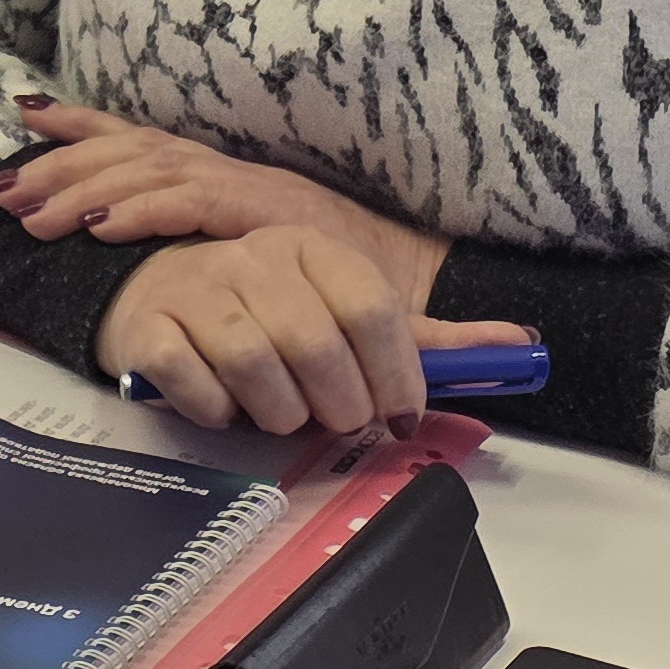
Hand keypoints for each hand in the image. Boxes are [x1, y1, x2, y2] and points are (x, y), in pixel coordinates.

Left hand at [0, 102, 448, 310]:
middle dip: (60, 164)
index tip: (26, 117)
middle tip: (0, 188)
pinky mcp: (264, 214)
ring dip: (84, 189)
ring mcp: (246, 187)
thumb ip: (208, 252)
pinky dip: (142, 212)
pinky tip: (98, 228)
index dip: (83, 126)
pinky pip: (190, 206)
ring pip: (148, 173)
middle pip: (130, 151)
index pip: (143, 139)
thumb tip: (142, 250)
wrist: (409, 286)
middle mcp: (228, 170)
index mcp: (222, 176)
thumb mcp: (256, 259)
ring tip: (30, 210)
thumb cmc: (337, 282)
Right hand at [90, 227, 533, 436]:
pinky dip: (215, 411)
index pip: (370, 306)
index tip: (395, 416)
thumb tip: (522, 345)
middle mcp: (252, 258)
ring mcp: (195, 287)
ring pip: (255, 364)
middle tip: (332, 420)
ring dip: (278, 412)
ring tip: (278, 414)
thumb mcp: (342, 312)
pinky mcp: (147, 327)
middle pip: (315, 343)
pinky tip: (221, 406)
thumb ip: (424, 337)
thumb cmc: (264, 313)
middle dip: (336, 405)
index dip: (394, 375)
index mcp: (308, 248)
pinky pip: (192, 382)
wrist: (152, 294)